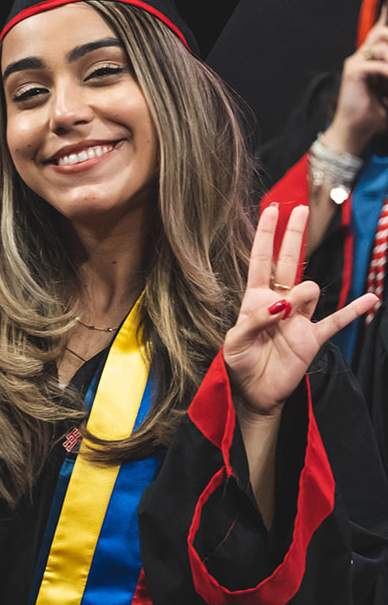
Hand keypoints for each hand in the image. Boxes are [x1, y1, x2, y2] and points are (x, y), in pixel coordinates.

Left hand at [223, 204, 376, 416]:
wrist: (255, 395)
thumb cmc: (240, 365)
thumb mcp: (234, 342)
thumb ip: (255, 320)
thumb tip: (281, 304)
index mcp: (255, 299)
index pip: (261, 260)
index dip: (265, 235)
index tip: (272, 209)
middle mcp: (279, 302)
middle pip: (289, 262)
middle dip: (294, 236)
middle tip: (302, 211)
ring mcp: (299, 319)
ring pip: (309, 290)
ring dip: (302, 295)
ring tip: (288, 314)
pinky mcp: (312, 338)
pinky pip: (337, 320)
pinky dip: (354, 310)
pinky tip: (370, 299)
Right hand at [324, 16, 387, 155]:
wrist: (355, 131)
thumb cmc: (372, 114)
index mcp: (368, 59)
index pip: (379, 32)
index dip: (385, 16)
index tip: (387, 4)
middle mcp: (360, 57)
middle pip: (382, 31)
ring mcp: (355, 62)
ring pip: (381, 43)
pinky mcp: (353, 72)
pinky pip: (378, 64)